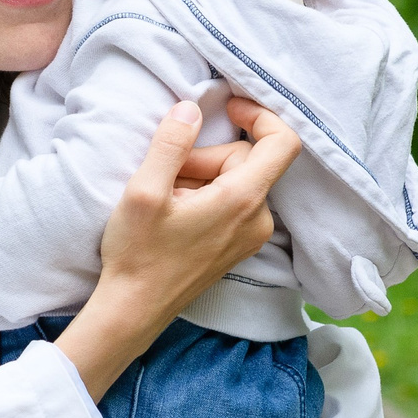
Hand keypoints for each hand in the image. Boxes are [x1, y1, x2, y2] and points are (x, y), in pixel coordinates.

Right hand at [56, 97, 300, 400]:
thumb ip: (171, 143)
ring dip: (202, 177)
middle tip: (167, 173)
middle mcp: (258, 219)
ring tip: (167, 199)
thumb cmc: (138, 254)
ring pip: (237, 180)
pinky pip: (233, 202)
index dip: (261, 115)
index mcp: (242, 200)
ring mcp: (251, 235)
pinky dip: (207, 195)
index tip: (228, 107)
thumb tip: (191, 109)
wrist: (134, 310)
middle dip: (207, 156)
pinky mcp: (239, 246)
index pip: (283, 142)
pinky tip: (176, 212)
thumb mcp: (144, 190)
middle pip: (247, 159)